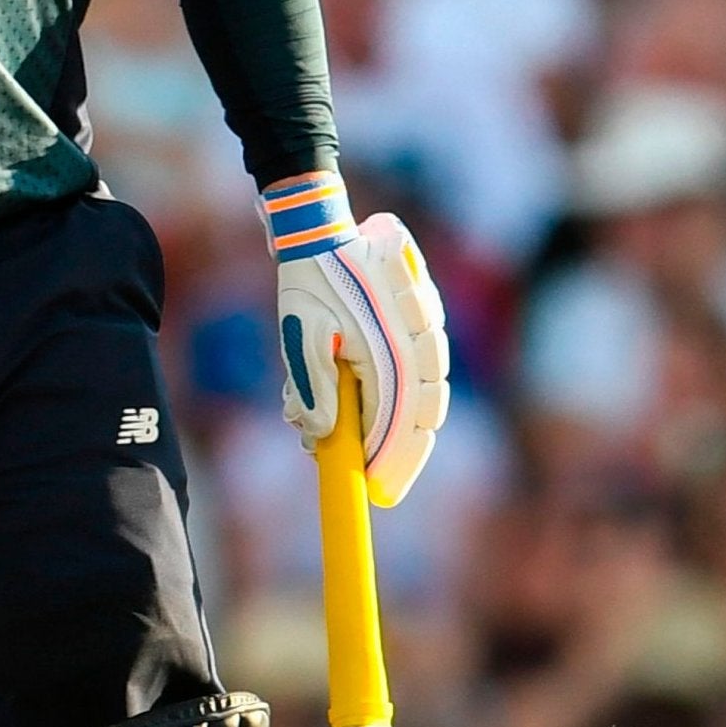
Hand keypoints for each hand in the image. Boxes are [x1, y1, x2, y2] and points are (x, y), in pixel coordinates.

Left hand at [267, 173, 449, 507]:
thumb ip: (313, 386)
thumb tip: (323, 437)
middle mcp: (421, 348)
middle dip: (399, 459)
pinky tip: (345, 414)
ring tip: (344, 449)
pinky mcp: (415, 334)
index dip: (391, 463)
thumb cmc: (310, 280)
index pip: (402, 423)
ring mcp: (423, 339)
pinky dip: (386, 405)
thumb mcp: (302, 333)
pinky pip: (411, 381)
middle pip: (421, 420)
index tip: (376, 494)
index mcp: (397, 349)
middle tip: (378, 490)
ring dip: (387, 432)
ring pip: (418, 403)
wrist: (322, 232)